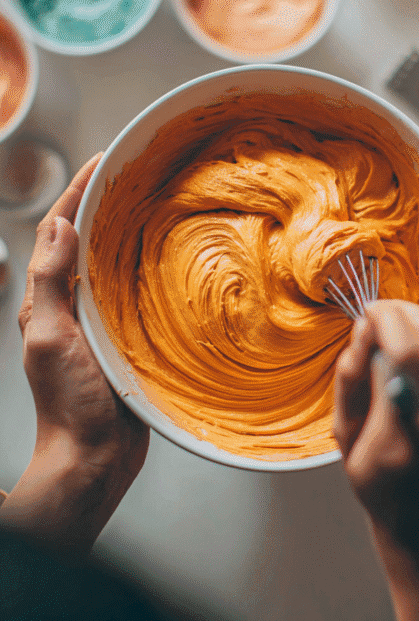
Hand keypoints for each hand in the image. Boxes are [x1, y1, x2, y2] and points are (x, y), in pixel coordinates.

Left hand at [1, 156, 148, 550]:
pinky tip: (170, 260)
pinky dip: (147, 269)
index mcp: (47, 300)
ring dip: (127, 232)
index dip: (78, 193)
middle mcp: (72, 305)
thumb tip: (57, 227)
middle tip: (133, 174)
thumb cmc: (69, 404)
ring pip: (113, 264)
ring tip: (153, 204)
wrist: (95, 458)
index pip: (61, 232)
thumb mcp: (51, 337)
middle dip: (104, 204)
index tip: (102, 162)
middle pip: (87, 241)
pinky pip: (135, 293)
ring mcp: (100, 322)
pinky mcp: (125, 340)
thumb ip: (50, 283)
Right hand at [333, 300, 418, 553]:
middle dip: (400, 310)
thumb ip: (350, 383)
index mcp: (405, 440)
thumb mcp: (347, 442)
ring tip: (396, 327)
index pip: (400, 353)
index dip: (381, 319)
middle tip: (379, 312)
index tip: (366, 314)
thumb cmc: (385, 488)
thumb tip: (362, 331)